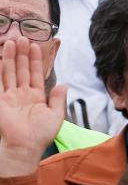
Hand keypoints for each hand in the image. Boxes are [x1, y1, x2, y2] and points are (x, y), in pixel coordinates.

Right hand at [0, 38, 67, 177]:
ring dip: (11, 58)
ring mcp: (10, 97)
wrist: (25, 147)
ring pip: (10, 73)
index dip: (35, 60)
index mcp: (36, 97)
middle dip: (21, 54)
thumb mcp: (56, 116)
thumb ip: (59, 99)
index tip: (35, 45)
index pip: (36, 74)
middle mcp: (22, 94)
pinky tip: (0, 59)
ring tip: (12, 42)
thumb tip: (64, 85)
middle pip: (22, 70)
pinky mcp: (0, 101)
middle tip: (21, 37)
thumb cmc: (41, 135)